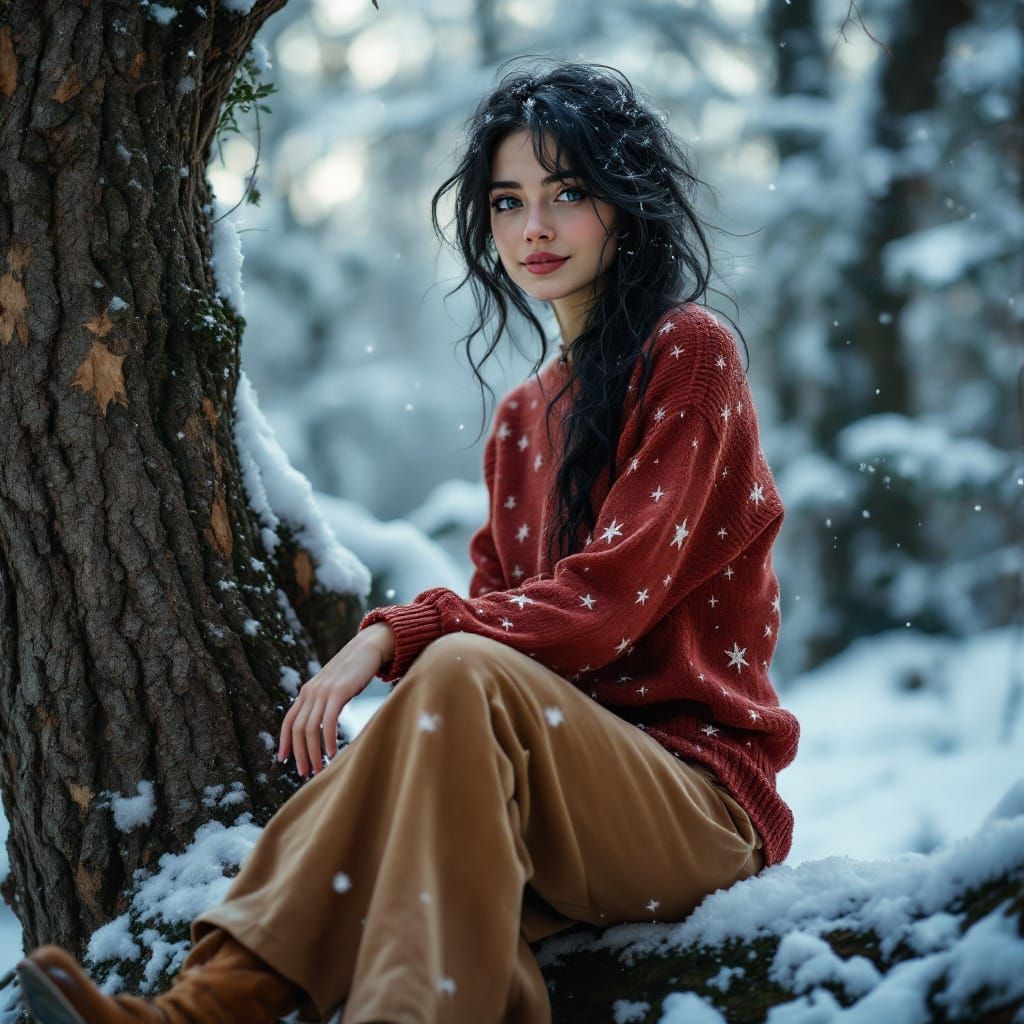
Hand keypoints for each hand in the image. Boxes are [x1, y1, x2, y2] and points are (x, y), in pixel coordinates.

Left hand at [277, 624, 393, 778]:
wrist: (368, 648)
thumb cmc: (353, 671)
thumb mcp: (333, 686)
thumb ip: (323, 702)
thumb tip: (320, 724)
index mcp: (307, 691)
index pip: (288, 721)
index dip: (284, 742)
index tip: (283, 760)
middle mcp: (310, 691)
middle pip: (297, 729)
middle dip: (300, 754)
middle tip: (305, 773)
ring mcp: (323, 691)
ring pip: (310, 728)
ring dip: (314, 753)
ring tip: (320, 769)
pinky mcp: (338, 691)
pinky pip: (328, 721)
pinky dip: (329, 740)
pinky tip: (334, 754)